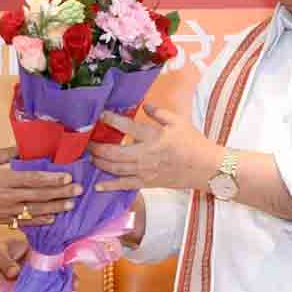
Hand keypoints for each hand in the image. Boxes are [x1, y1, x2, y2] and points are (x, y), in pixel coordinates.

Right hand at [0, 147, 80, 226]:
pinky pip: (24, 221)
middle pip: (39, 195)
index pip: (34, 179)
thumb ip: (3, 154)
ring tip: (70, 205)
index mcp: (3, 178)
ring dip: (55, 208)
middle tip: (78, 190)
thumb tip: (21, 148)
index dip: (52, 179)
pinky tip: (52, 219)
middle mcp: (7, 196)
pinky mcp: (0, 220)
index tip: (68, 177)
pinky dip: (39, 220)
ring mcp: (4, 211)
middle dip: (61, 193)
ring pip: (35, 210)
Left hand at [0, 233, 78, 291]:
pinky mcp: (19, 290)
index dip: (66, 267)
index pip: (54, 258)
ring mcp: (28, 278)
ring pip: (47, 288)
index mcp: (33, 250)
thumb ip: (6, 261)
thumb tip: (14, 273)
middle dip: (66, 285)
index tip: (73, 277)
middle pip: (55, 275)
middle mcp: (34, 265)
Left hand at [91, 104, 220, 191]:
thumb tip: (144, 105)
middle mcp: (145, 155)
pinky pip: (125, 186)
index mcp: (152, 137)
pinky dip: (110, 186)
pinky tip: (97, 185)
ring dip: (99, 163)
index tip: (100, 114)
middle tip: (87, 143)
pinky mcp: (147, 183)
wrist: (205, 168)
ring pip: (115, 169)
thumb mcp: (178, 122)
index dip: (111, 119)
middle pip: (113, 153)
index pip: (127, 127)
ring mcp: (144, 171)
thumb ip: (159, 113)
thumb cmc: (193, 143)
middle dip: (97, 148)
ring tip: (90, 158)